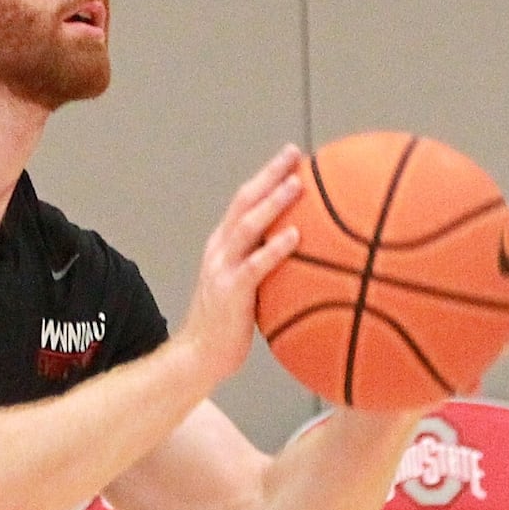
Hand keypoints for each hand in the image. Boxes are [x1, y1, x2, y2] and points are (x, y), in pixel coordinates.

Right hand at [177, 144, 304, 384]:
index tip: (292, 156)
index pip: (245, 200)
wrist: (200, 355)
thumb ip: (268, 267)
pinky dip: (275, 248)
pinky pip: (255, 265)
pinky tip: (296, 236)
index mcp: (223, 244)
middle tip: (294, 154)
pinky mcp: (230, 290)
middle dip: (269, 174)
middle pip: (244, 201)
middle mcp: (220, 248)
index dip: (267, 175)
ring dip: (273, 203)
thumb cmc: (229, 324)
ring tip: (297, 185)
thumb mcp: (249, 288)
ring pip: (246, 225)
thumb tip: (308, 257)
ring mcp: (222, 268)